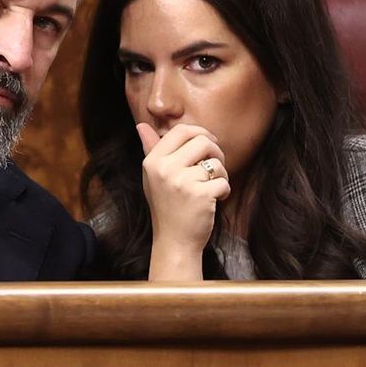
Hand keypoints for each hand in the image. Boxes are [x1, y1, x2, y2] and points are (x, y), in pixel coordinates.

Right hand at [138, 122, 231, 281]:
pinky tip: (215, 200)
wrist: (174, 241)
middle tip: (215, 166)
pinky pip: (223, 181)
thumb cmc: (166, 206)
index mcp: (153, 161)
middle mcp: (164, 168)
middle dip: (216, 152)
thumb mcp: (153, 177)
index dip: (200, 133)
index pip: (181, 130)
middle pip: (202, 141)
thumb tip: (140, 125)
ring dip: (221, 174)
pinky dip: (224, 191)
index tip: (209, 145)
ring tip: (212, 187)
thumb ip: (151, 149)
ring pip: (216, 162)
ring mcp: (181, 182)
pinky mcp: (199, 194)